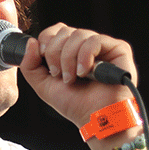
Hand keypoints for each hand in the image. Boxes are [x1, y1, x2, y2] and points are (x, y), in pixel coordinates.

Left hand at [18, 23, 137, 127]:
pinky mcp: (118, 49)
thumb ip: (30, 65)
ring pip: (78, 34)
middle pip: (64, 31)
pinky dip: (85, 56)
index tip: (45, 61)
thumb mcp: (44, 86)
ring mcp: (103, 47)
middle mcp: (86, 46)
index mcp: (71, 52)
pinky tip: (85, 72)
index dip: (46, 41)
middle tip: (60, 75)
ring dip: (69, 58)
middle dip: (55, 54)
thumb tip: (31, 42)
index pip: (55, 31)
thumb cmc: (76, 105)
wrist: (95, 118)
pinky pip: (95, 40)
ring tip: (74, 77)